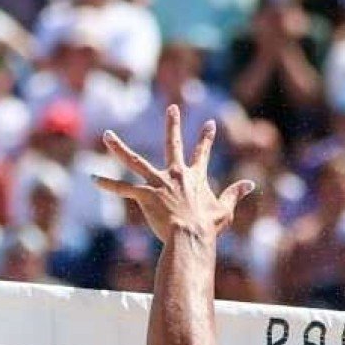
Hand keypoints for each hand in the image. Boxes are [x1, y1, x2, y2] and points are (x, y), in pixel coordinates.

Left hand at [94, 105, 254, 241]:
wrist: (190, 236)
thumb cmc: (207, 227)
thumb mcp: (225, 210)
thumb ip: (235, 194)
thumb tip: (251, 184)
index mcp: (195, 177)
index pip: (203, 153)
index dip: (207, 138)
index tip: (209, 124)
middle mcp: (176, 174)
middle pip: (173, 144)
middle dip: (173, 125)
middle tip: (172, 108)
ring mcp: (158, 183)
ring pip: (135, 160)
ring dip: (119, 147)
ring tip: (107, 135)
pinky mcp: (145, 195)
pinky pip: (123, 189)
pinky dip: (108, 184)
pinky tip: (93, 178)